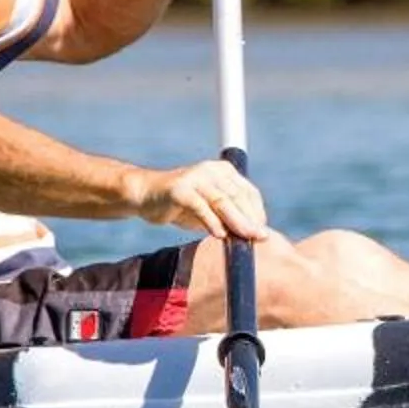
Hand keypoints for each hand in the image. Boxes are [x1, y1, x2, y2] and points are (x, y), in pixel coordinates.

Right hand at [135, 157, 270, 241]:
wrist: (145, 195)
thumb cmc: (181, 205)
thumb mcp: (209, 210)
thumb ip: (227, 217)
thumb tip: (251, 235)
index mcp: (223, 171)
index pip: (248, 192)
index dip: (258, 212)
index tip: (263, 231)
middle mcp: (211, 170)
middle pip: (237, 197)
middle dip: (251, 219)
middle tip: (260, 237)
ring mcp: (195, 178)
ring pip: (222, 201)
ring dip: (237, 221)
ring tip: (247, 237)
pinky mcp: (179, 189)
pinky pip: (199, 206)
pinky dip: (211, 221)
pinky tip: (219, 234)